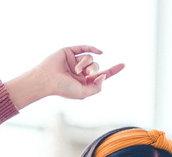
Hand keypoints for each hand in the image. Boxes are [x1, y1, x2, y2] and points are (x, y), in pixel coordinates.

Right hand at [6, 45, 124, 109]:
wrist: (47, 80)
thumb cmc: (63, 88)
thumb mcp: (83, 93)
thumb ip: (96, 87)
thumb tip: (104, 75)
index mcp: (84, 81)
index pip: (102, 75)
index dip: (113, 70)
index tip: (123, 64)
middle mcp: (81, 71)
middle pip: (96, 67)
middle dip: (93, 70)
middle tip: (85, 74)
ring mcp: (75, 61)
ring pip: (90, 58)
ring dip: (85, 64)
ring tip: (75, 70)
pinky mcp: (70, 52)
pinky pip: (85, 48)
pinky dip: (92, 48)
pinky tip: (99, 52)